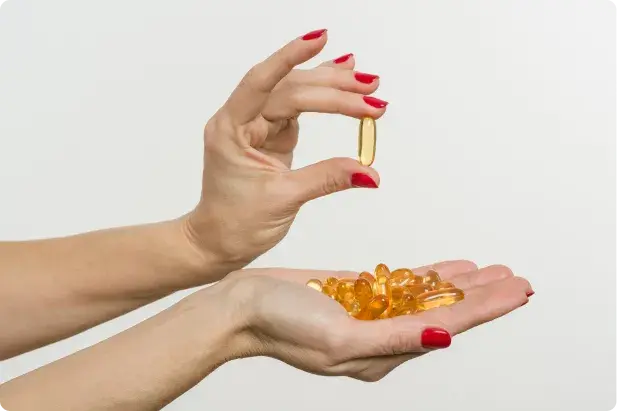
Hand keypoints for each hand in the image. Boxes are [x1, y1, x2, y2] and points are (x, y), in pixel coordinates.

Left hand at [183, 29, 386, 270]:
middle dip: (332, 87)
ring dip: (332, 90)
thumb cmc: (235, 223)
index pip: (261, 83)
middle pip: (289, 89)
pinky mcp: (272, 136)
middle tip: (370, 90)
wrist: (217, 241)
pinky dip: (324, 102)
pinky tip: (345, 87)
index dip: (290, 58)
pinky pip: (300, 111)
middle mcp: (242, 121)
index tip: (320, 40)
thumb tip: (368, 172)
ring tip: (367, 85)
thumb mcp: (283, 200)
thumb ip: (326, 179)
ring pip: (297, 96)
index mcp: (231, 130)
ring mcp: (258, 127)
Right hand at [222, 260, 532, 380]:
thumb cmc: (281, 325)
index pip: (446, 326)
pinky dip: (425, 277)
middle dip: (482, 295)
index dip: (485, 309)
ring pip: (424, 297)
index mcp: (380, 354)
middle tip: (516, 278)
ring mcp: (367, 315)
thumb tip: (443, 335)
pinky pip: (398, 286)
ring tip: (490, 271)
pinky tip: (445, 270)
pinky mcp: (354, 295)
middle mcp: (380, 337)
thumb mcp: (340, 339)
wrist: (241, 306)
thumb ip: (393, 339)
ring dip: (458, 284)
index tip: (516, 292)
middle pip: (443, 312)